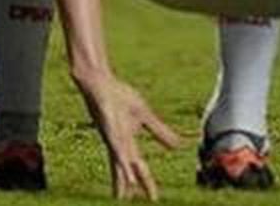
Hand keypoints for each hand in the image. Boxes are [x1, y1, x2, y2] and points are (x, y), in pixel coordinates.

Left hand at [72, 67, 180, 200]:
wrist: (102, 85)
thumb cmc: (119, 99)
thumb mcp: (145, 116)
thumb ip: (160, 131)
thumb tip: (178, 146)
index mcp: (127, 144)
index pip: (138, 168)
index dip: (145, 183)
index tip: (153, 198)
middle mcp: (118, 146)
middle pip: (128, 172)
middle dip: (135, 189)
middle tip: (145, 202)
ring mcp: (113, 138)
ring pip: (120, 165)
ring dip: (125, 181)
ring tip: (128, 196)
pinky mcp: (110, 129)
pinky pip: (117, 148)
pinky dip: (123, 160)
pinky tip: (126, 167)